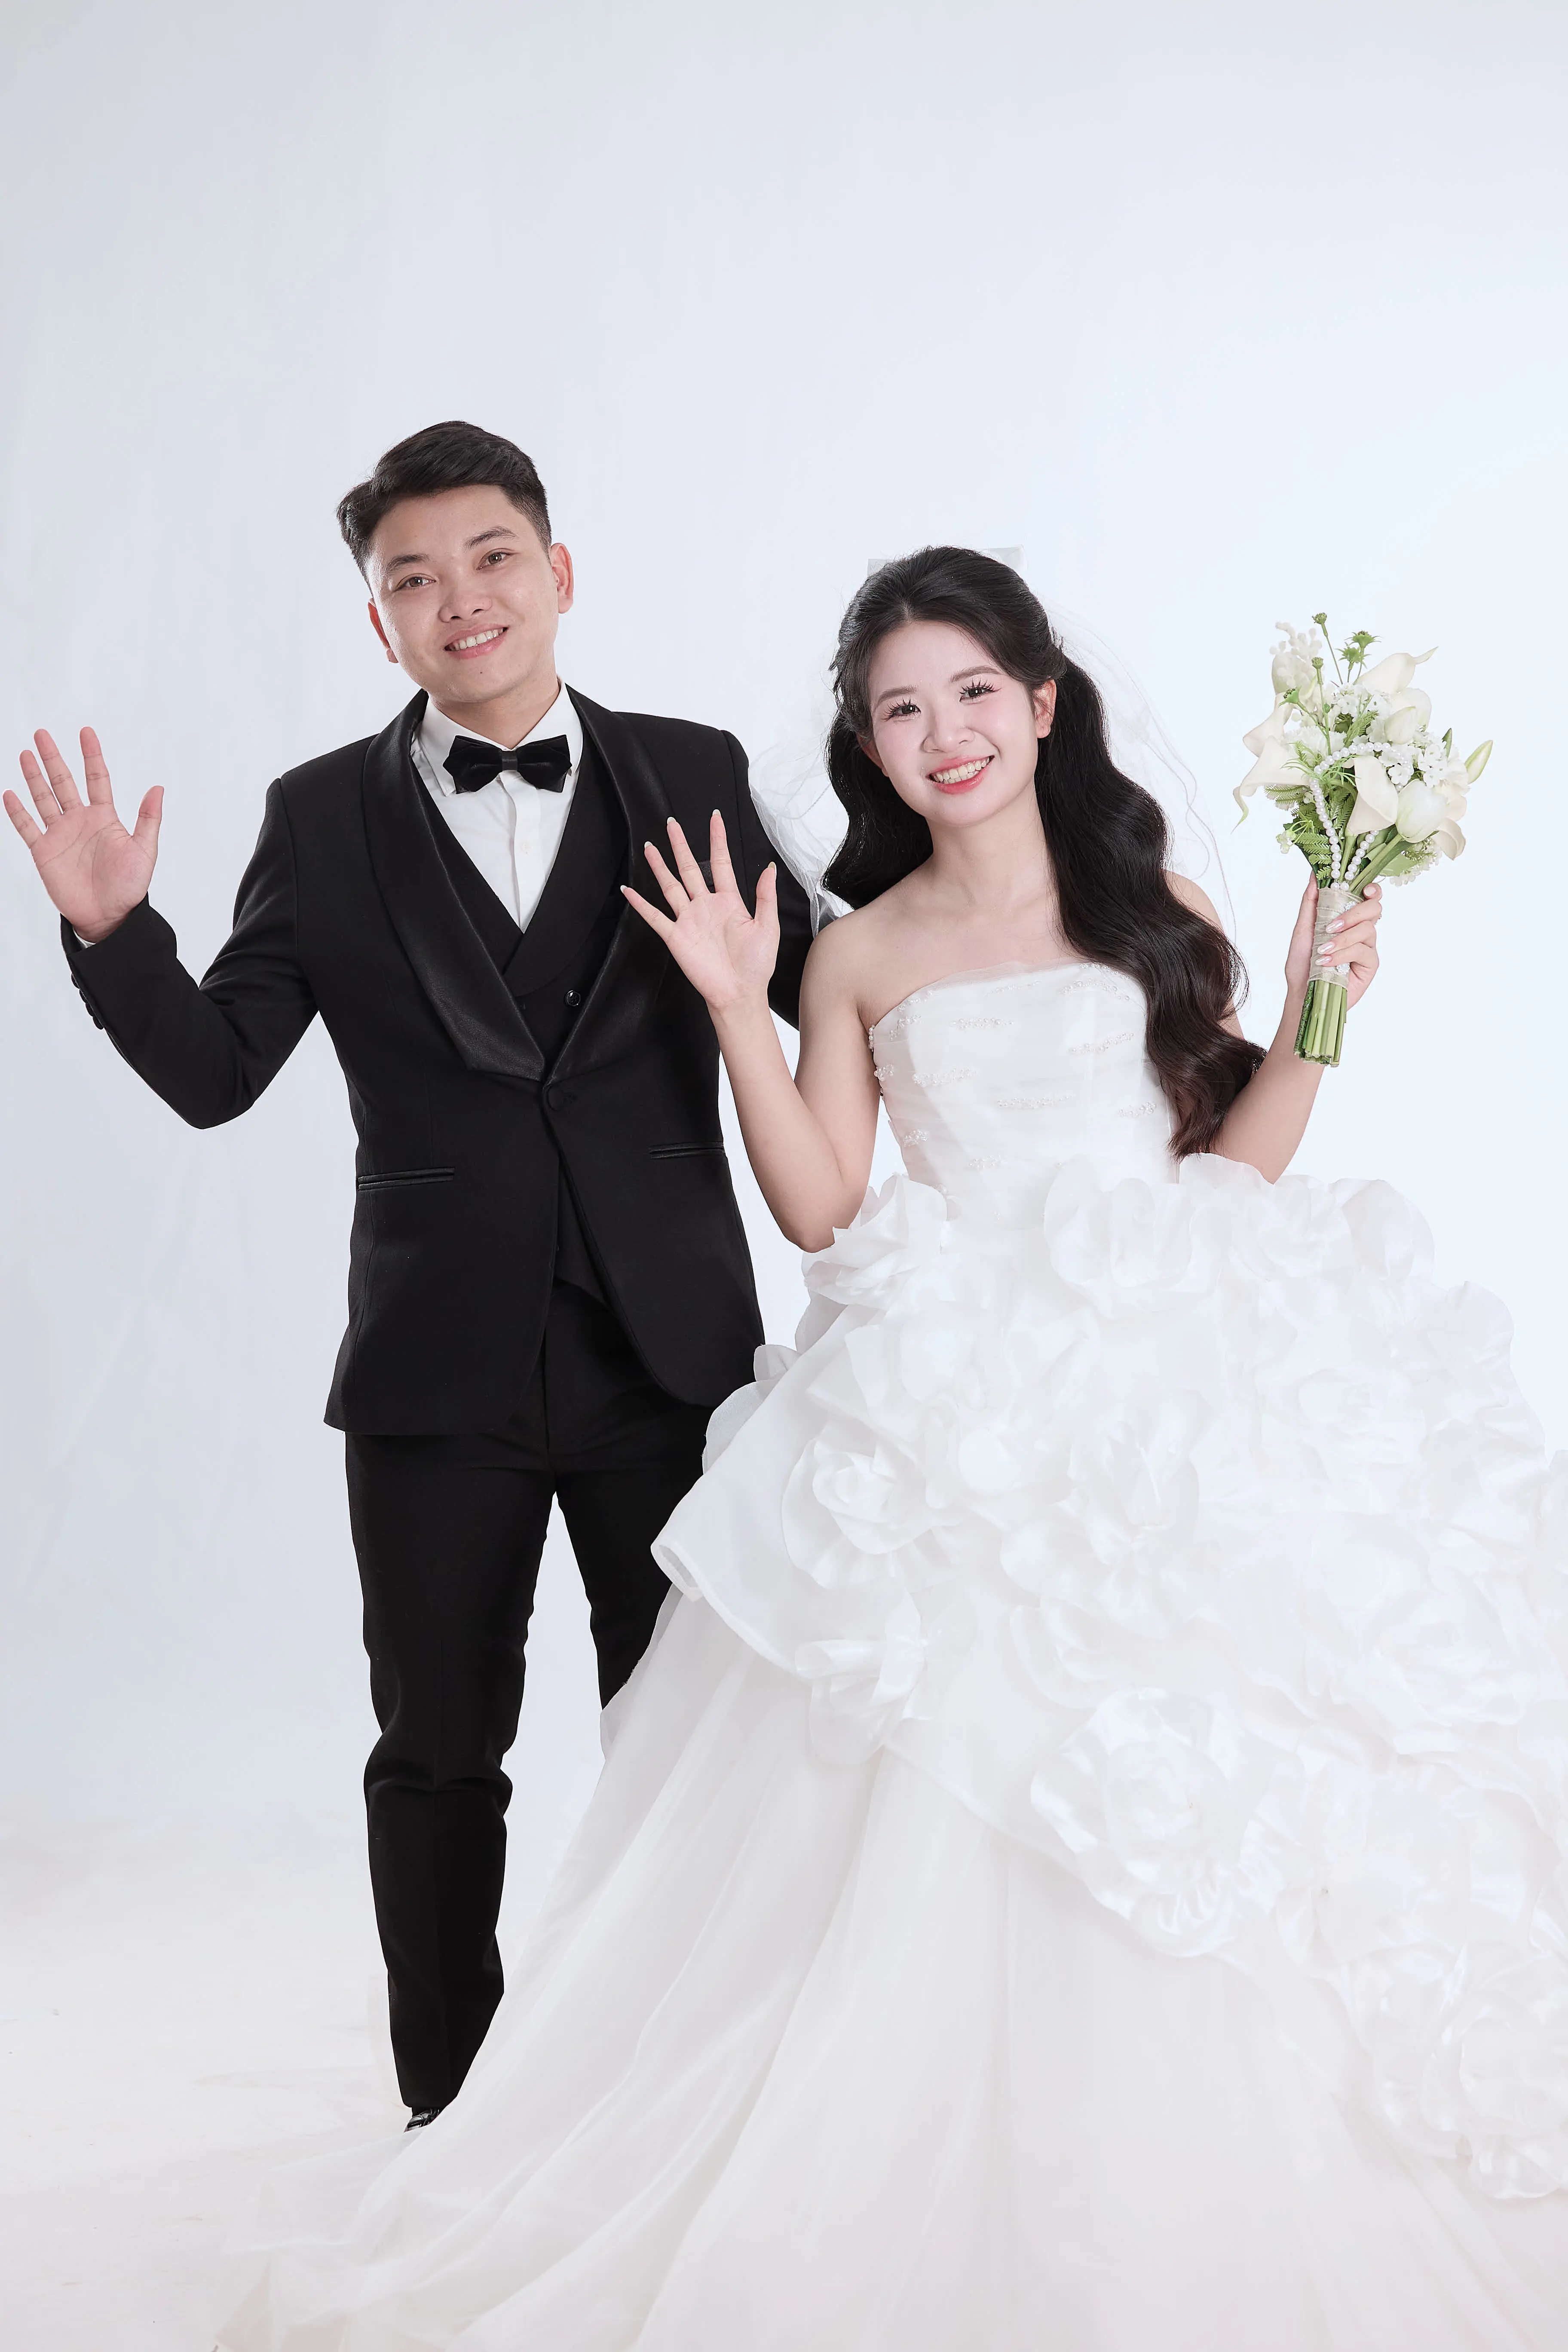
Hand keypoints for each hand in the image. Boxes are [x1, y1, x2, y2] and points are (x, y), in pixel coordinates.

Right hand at [4, 729, 161, 942]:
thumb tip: (158, 787)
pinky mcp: (44, 852)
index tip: (86, 732)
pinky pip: (27, 827)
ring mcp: (60, 835)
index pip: (97, 779)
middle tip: (43, 734)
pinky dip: (17, 811)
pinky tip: (10, 793)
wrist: (109, 917)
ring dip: (34, 776)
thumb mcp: (145, 851)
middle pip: (64, 783)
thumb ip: (149, 819)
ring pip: (43, 798)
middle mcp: (80, 822)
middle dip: (53, 758)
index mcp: (104, 818)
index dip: (91, 756)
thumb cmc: (129, 887)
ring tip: (26, 753)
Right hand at [622, 812, 779, 1013]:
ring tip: (649, 847)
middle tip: (672, 823)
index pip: (721, 862)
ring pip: (670, 886)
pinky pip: (655, 917)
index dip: (718, 840)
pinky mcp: (676, 937)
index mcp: (729, 901)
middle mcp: (706, 906)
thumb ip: (765, 897)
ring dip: (660, 867)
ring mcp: (689, 920)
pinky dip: (641, 904)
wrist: (740, 993)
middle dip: (681, 845)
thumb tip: (769, 868)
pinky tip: (629, 890)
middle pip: (690, 868)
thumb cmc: (756, 964)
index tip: (715, 819)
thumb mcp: (767, 927)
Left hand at [1283, 875, 1382, 1008]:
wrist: (1302, 993)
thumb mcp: (1303, 929)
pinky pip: (1363, 950)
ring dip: (1342, 938)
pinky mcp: (1370, 964)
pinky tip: (1327, 962)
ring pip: (1368, 928)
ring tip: (1322, 950)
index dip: (1371, 888)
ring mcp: (1367, 946)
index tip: (1363, 888)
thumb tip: (1314, 874)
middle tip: (1331, 925)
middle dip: (1354, 913)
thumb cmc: (1302, 963)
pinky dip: (1343, 953)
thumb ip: (1311, 902)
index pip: (1368, 896)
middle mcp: (1361, 930)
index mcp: (1348, 917)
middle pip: (1374, 908)